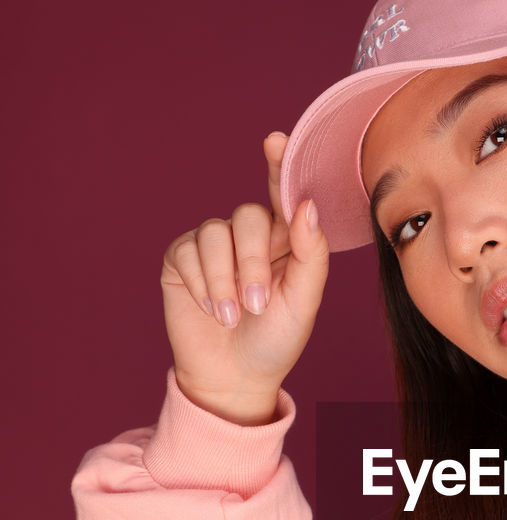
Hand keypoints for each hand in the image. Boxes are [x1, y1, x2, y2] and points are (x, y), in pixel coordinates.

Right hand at [160, 133, 329, 421]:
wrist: (234, 378)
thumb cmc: (275, 341)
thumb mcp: (303, 302)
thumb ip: (311, 254)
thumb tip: (306, 204)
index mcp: (286, 241)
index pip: (282, 194)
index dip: (279, 165)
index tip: (276, 141)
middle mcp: (249, 237)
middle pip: (248, 217)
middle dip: (251, 262)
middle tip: (256, 305)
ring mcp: (213, 246)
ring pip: (215, 234)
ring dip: (224, 279)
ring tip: (232, 315)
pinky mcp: (182, 260)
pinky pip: (188, 252)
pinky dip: (201, 284)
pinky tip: (209, 310)